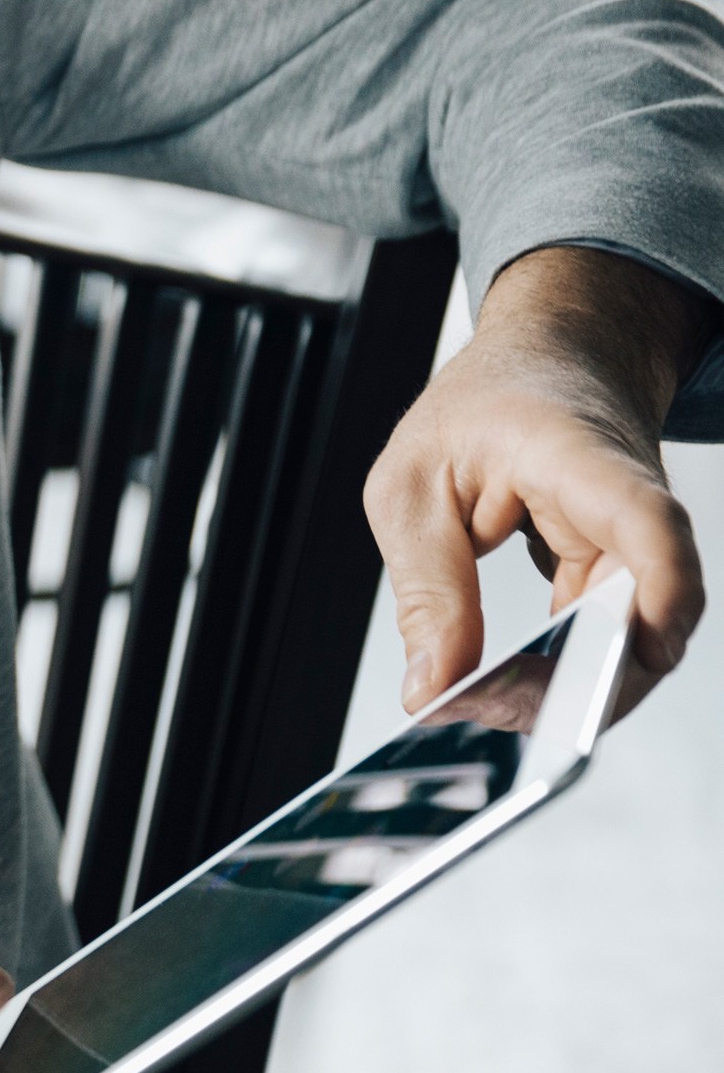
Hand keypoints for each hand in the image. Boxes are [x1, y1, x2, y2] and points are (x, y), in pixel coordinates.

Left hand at [366, 247, 715, 727]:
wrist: (548, 363)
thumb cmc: (482, 409)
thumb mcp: (413, 487)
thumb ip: (426, 592)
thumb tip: (432, 689)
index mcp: (580, 457)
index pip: (648, 521)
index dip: (660, 591)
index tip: (639, 653)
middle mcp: (631, 509)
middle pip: (644, 617)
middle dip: (575, 686)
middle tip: (482, 708)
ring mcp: (635, 550)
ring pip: (627, 647)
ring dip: (562, 692)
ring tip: (475, 704)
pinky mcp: (622, 581)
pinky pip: (604, 644)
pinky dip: (556, 676)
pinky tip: (497, 690)